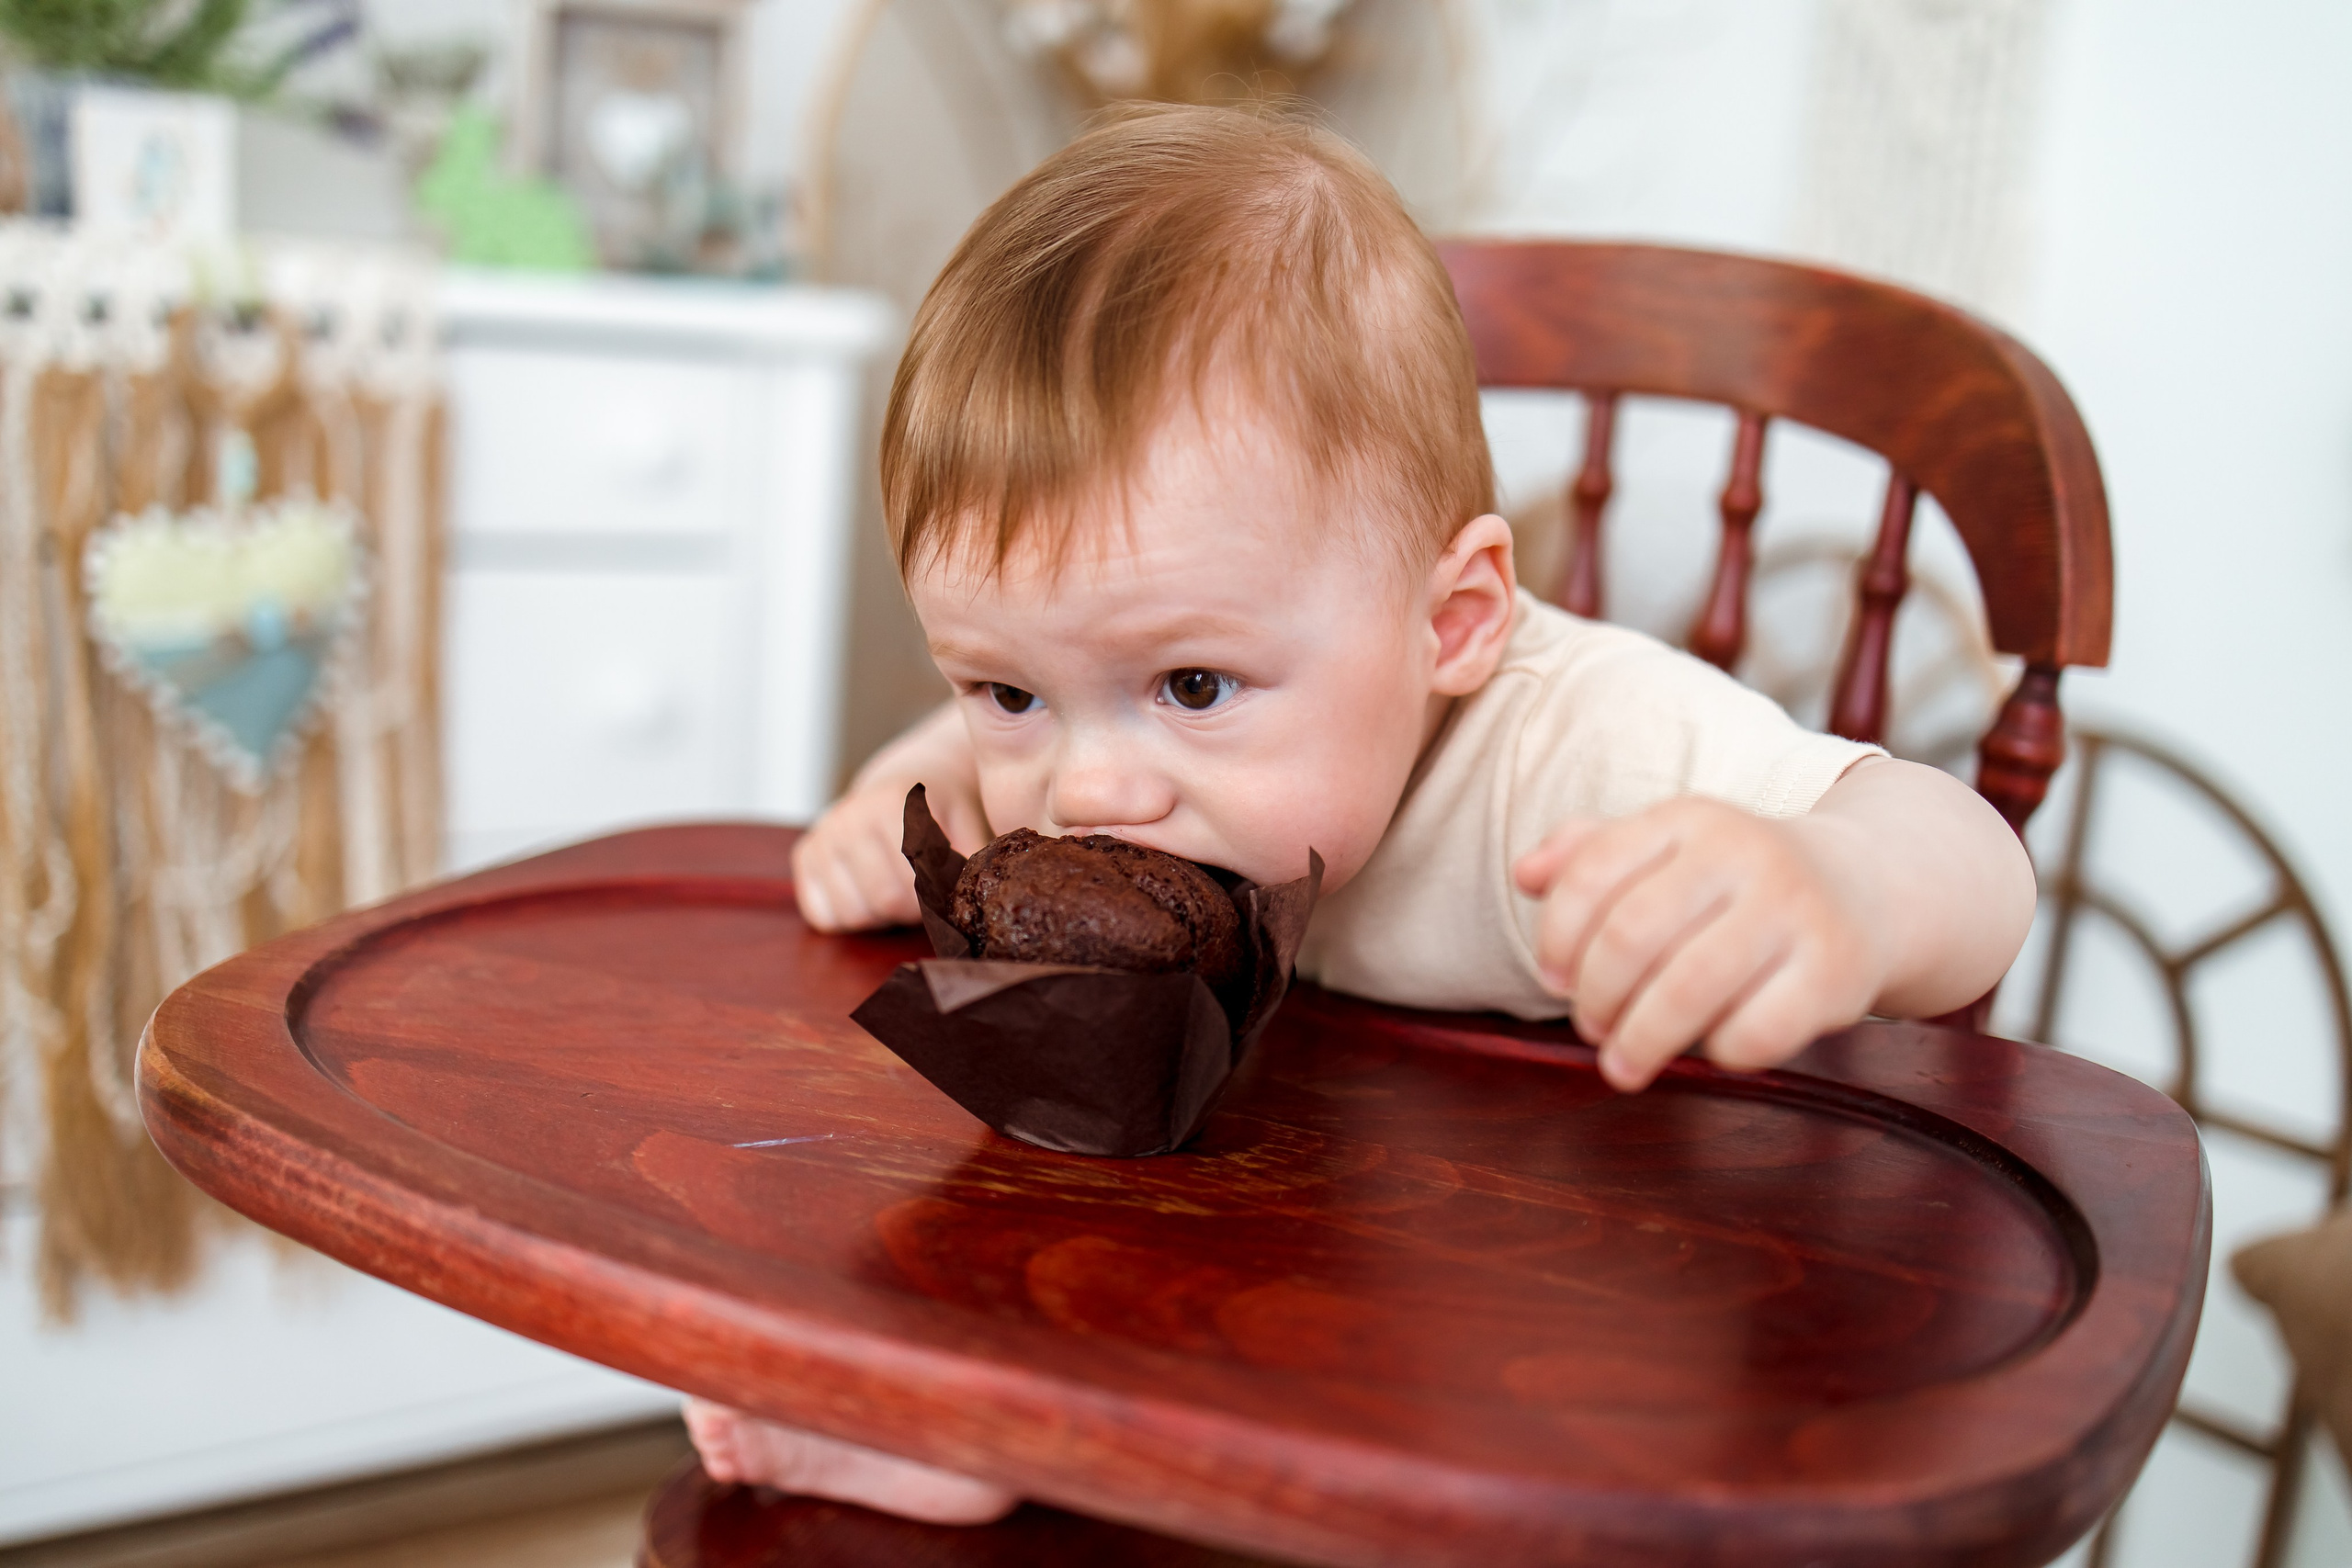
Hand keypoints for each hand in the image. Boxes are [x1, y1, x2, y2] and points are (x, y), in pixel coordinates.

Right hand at [793, 703, 989, 930]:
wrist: (902, 786)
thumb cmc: (940, 812)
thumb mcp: (966, 824)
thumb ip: (974, 857)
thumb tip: (981, 893)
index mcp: (893, 805)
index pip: (918, 883)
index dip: (937, 899)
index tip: (945, 891)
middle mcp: (849, 817)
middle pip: (885, 901)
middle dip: (911, 910)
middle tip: (923, 897)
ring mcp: (822, 836)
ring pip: (853, 914)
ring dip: (881, 916)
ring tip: (896, 891)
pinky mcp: (803, 857)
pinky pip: (824, 916)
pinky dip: (850, 918)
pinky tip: (868, 893)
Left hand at [1512, 797, 1890, 1091]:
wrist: (1869, 888)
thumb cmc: (1737, 882)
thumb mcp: (1669, 848)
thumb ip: (1590, 855)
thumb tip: (1525, 874)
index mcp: (1689, 818)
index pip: (1594, 871)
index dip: (1556, 936)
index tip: (1552, 978)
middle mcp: (1743, 853)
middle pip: (1631, 935)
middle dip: (1595, 996)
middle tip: (1592, 1027)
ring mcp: (1795, 911)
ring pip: (1687, 990)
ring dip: (1640, 1040)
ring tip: (1623, 1063)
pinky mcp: (1836, 972)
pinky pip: (1756, 1031)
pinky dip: (1719, 1053)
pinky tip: (1712, 1050)